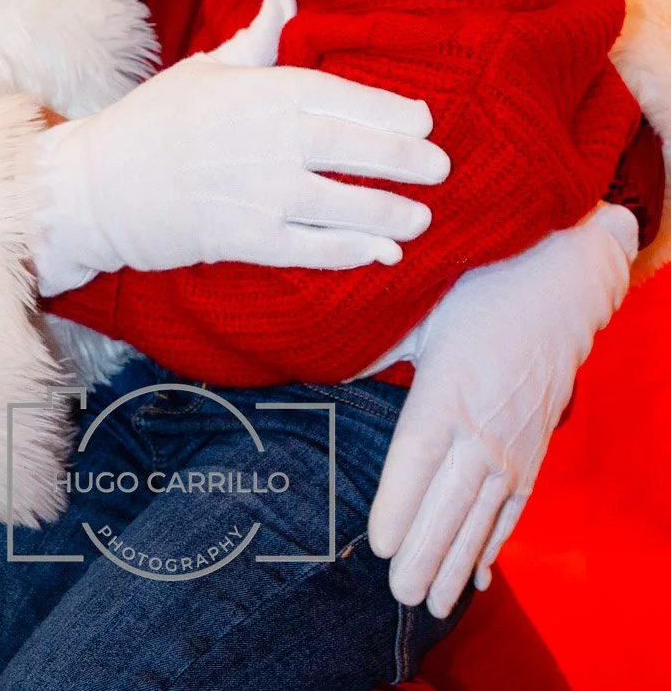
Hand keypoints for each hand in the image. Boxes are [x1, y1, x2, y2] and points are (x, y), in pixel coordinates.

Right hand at [32, 0, 447, 295]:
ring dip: (390, 213)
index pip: (345, 98)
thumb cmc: (154, 121)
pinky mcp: (248, 240)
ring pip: (346, 204)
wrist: (100, 186)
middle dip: (407, 161)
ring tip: (420, 218)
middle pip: (358, 150)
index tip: (424, 121)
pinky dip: (353, 252)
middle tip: (440, 168)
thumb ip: (256, 41)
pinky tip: (381, 253)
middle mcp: (273, 140)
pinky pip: (315, 249)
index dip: (391, 112)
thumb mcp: (206, 68)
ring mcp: (263, 193)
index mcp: (265, 90)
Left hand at [367, 201, 638, 616]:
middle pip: (450, 501)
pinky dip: (496, 543)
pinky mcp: (533, 449)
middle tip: (400, 592)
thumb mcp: (420, 310)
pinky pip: (514, 507)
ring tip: (434, 604)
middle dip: (425, 552)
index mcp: (447, 391)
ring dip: (458, 561)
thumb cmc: (478, 288)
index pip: (418, 459)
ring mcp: (513, 443)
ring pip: (483, 515)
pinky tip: (479, 575)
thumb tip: (329, 363)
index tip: (379, 545)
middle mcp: (483, 427)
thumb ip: (377, 346)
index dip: (399, 505)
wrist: (557, 283)